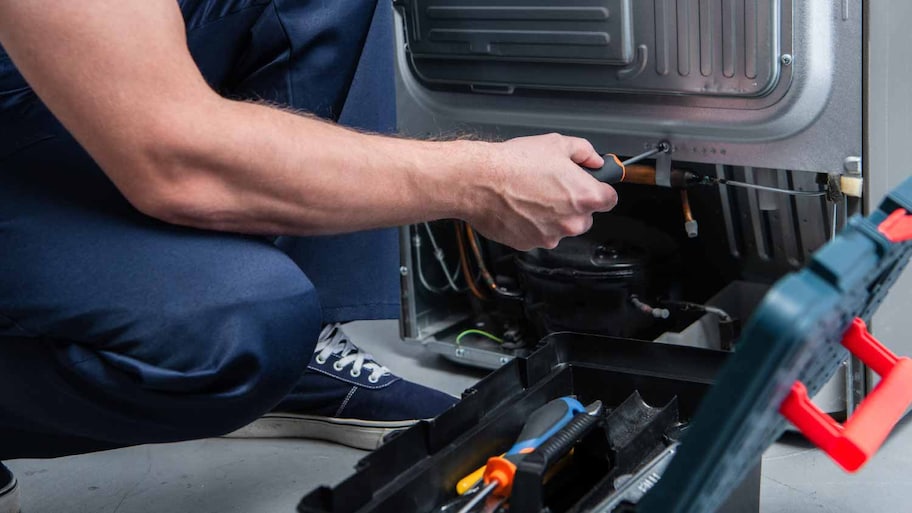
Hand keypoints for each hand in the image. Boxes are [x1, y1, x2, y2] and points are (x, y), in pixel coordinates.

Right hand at [463, 134, 618, 250]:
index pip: (609, 200)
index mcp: (585, 196)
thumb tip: (594, 160)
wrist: (480, 180)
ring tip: (531, 196)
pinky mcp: (529, 245)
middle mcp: (571, 222)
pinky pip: (538, 235)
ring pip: (561, 229)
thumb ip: (584, 152)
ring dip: (552, 217)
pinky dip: (532, 225)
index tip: (590, 186)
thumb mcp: (556, 143)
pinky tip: (519, 207)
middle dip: (573, 205)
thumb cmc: (514, 163)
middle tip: (553, 188)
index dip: (599, 190)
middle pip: (585, 217)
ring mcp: (550, 236)